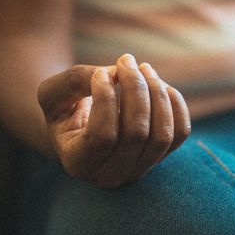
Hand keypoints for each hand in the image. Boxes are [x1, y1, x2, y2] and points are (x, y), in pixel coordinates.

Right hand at [37, 54, 190, 188]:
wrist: (77, 124)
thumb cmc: (62, 106)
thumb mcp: (53, 92)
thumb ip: (75, 82)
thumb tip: (117, 74)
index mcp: (78, 163)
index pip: (102, 135)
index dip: (105, 98)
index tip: (99, 73)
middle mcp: (109, 175)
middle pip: (137, 133)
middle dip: (135, 88)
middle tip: (125, 60)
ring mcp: (138, 170)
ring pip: (162, 135)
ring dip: (157, 93)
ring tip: (143, 67)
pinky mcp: (160, 157)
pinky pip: (180, 132)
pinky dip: (174, 104)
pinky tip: (159, 84)